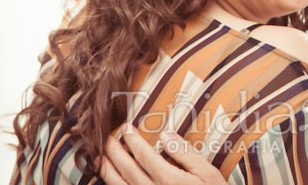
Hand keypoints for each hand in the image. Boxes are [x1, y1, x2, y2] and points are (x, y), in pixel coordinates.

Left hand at [99, 125, 226, 184]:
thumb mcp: (208, 173)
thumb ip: (185, 154)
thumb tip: (165, 136)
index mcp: (170, 181)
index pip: (145, 156)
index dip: (133, 141)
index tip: (126, 128)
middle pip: (128, 171)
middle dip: (114, 152)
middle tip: (106, 138)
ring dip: (108, 172)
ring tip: (99, 159)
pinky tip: (110, 182)